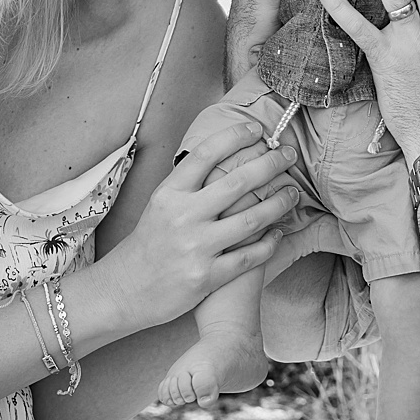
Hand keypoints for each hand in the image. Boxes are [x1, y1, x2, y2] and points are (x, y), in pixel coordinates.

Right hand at [99, 122, 300, 328]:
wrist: (126, 289)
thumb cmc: (150, 242)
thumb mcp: (161, 204)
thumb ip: (189, 183)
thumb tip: (223, 152)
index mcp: (170, 193)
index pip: (206, 154)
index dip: (235, 137)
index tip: (257, 130)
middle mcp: (183, 216)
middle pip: (237, 182)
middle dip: (271, 164)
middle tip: (289, 154)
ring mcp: (196, 247)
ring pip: (251, 219)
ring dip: (279, 203)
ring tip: (293, 193)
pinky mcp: (207, 277)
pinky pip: (249, 257)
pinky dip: (270, 243)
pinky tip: (279, 232)